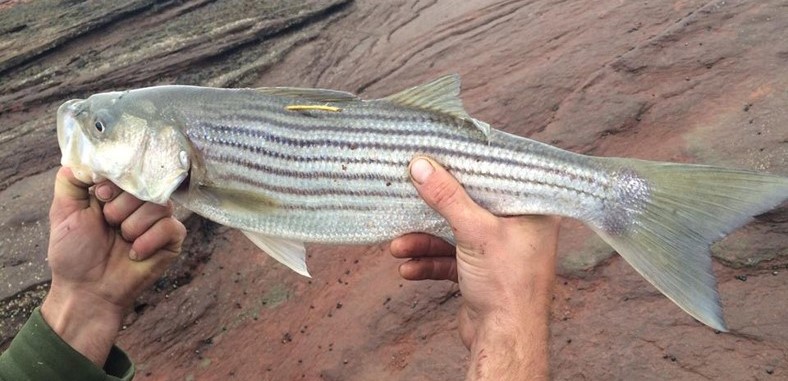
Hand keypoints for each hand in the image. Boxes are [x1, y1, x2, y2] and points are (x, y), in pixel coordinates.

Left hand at [40, 167, 185, 365]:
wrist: (86, 291)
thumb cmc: (73, 254)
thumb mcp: (64, 212)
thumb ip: (71, 181)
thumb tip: (83, 155)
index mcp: (117, 193)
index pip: (129, 169)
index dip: (115, 182)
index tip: (99, 199)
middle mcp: (140, 203)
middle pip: (145, 186)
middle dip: (120, 208)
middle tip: (108, 225)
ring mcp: (157, 222)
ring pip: (159, 205)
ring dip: (133, 226)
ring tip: (122, 241)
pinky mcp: (171, 241)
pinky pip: (171, 227)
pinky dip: (148, 241)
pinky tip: (134, 254)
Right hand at [391, 158, 559, 380]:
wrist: (505, 339)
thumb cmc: (508, 285)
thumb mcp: (475, 232)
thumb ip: (447, 197)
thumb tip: (421, 166)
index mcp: (531, 211)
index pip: (499, 177)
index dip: (469, 166)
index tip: (441, 155)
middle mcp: (518, 229)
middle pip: (470, 206)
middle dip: (436, 209)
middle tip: (411, 195)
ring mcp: (499, 252)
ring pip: (455, 235)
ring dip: (425, 241)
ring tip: (398, 245)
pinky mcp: (481, 273)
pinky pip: (451, 259)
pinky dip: (430, 261)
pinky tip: (408, 268)